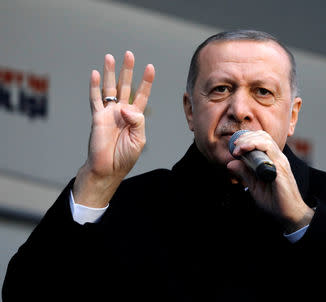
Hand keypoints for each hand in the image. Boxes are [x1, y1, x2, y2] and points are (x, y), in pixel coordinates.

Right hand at [73, 51, 154, 207]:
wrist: (107, 169)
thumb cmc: (124, 156)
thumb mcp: (138, 139)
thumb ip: (137, 121)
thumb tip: (125, 107)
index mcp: (135, 117)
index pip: (141, 95)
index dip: (146, 82)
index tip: (150, 67)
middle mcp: (122, 112)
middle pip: (125, 86)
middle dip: (127, 70)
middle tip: (129, 54)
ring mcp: (109, 113)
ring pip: (109, 88)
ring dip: (110, 73)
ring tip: (110, 57)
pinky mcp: (97, 118)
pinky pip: (95, 99)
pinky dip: (94, 86)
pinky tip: (95, 73)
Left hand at [227, 130, 313, 232]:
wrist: (289, 214)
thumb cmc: (274, 200)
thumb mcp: (254, 186)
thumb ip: (244, 173)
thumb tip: (230, 163)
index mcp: (273, 160)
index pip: (262, 140)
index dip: (247, 139)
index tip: (234, 147)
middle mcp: (278, 158)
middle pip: (263, 136)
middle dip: (246, 137)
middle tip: (235, 147)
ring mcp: (280, 162)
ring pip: (265, 139)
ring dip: (248, 141)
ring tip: (238, 149)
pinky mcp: (280, 168)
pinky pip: (269, 149)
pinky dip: (255, 146)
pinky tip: (245, 151)